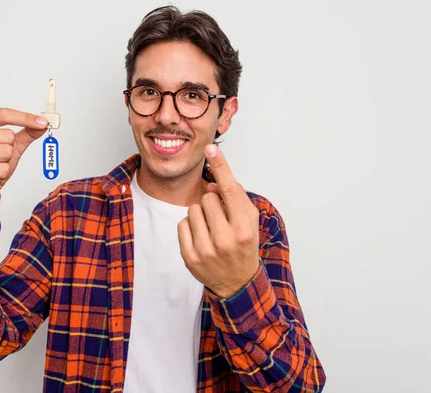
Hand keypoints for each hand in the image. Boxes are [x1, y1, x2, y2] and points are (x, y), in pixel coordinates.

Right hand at [0, 108, 48, 210]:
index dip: (25, 117)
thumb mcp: (12, 145)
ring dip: (6, 161)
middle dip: (10, 148)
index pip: (3, 114)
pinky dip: (3, 173)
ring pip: (6, 151)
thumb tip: (43, 123)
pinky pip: (3, 168)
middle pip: (7, 135)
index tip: (43, 122)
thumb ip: (27, 132)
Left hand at [177, 144, 260, 297]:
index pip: (230, 190)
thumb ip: (235, 198)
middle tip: (221, 219)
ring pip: (192, 209)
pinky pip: (181, 224)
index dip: (221, 167)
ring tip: (211, 229)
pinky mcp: (190, 257)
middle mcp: (226, 238)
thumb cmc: (243, 245)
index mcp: (244, 227)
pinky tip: (200, 238)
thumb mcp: (249, 220)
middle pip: (207, 198)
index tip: (211, 149)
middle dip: (212, 203)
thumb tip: (211, 184)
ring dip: (200, 215)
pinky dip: (189, 227)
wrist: (236, 281)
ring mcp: (206, 249)